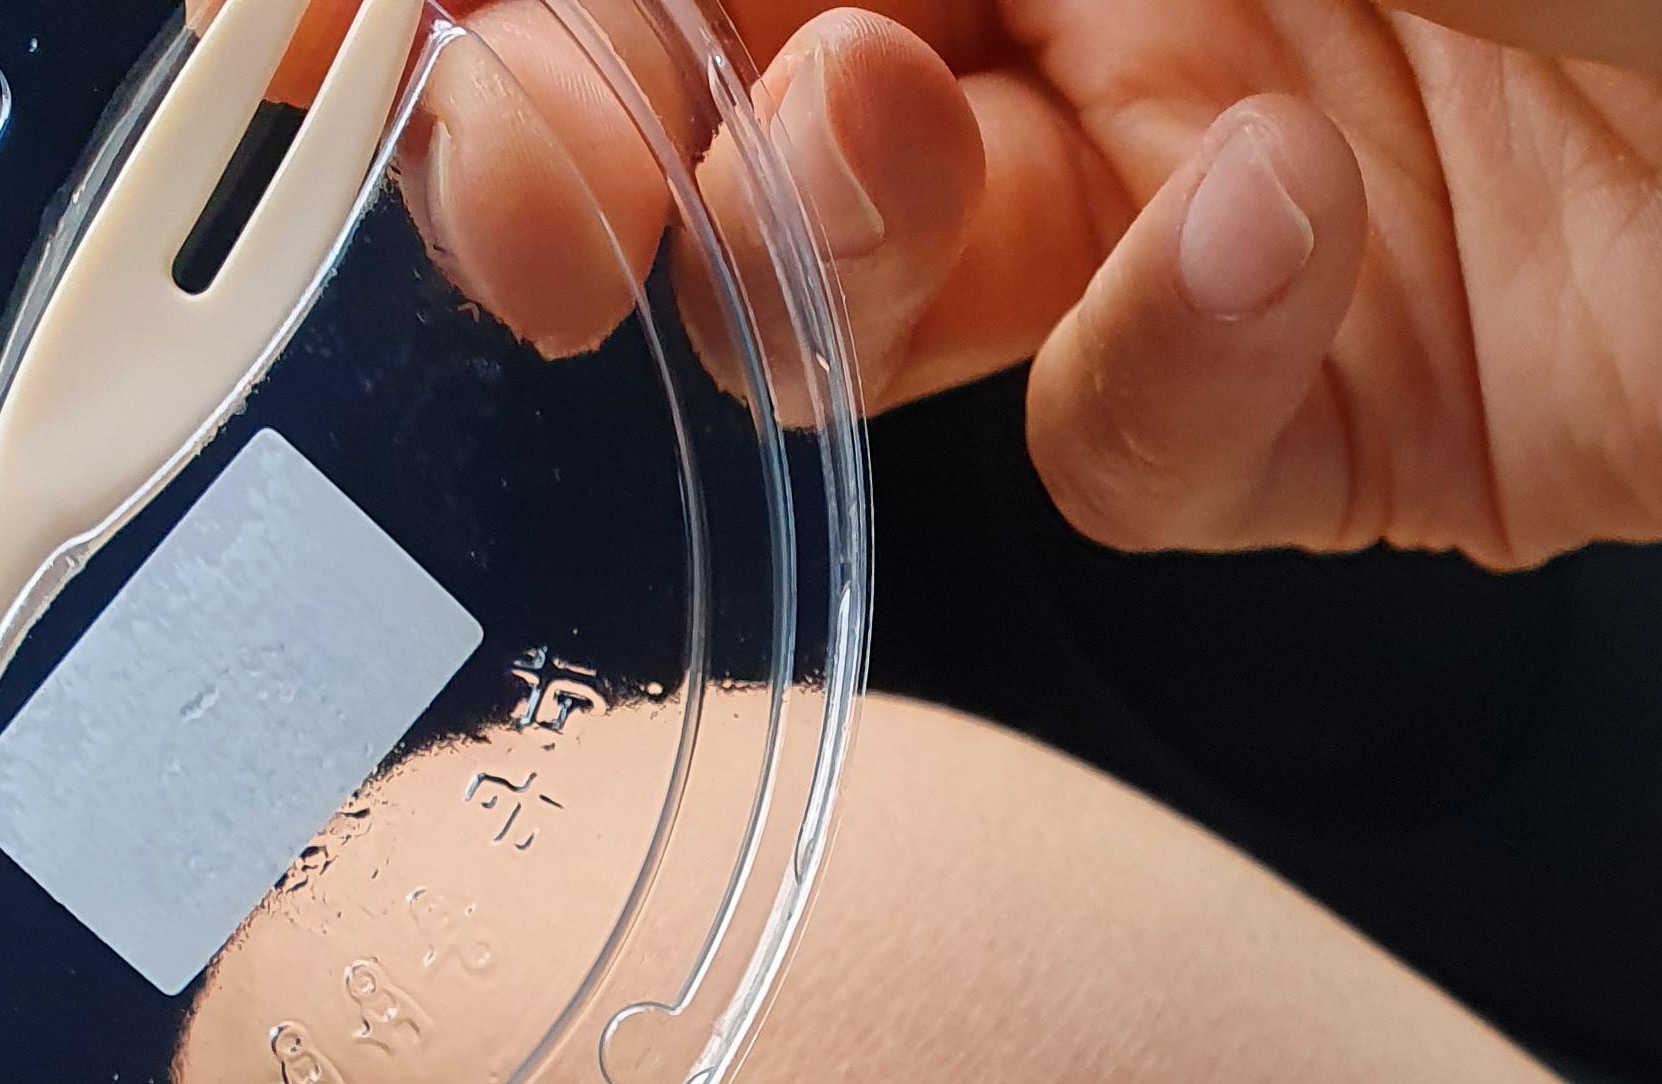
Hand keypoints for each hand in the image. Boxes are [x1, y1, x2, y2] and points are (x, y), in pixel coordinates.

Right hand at [391, 0, 1661, 564]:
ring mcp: (1211, 192)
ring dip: (818, 241)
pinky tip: (1283, 239)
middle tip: (533, 166)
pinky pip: (1132, 463)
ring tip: (896, 154)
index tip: (311, 36)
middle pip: (706, 74)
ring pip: (871, 296)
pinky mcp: (1350, 417)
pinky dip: (1154, 381)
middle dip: (571, 120)